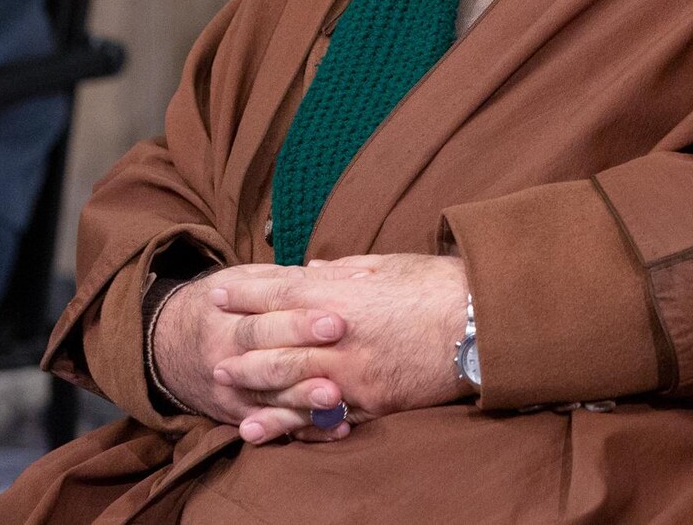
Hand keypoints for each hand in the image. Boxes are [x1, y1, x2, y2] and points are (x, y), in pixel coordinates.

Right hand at [151, 262, 353, 441]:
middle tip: (343, 360)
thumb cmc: (218, 304)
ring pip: (271, 402)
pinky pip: (275, 428)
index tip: (337, 322)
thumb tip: (332, 273)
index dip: (300, 324)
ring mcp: (233, 393)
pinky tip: (338, 429)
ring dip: (306, 404)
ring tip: (337, 398)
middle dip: (306, 364)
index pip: (264, 324)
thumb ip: (283, 280)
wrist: (163, 345)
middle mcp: (227, 361)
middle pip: (269, 365)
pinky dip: (307, 430)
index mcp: (228, 322)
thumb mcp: (239, 280)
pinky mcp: (239, 416)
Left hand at [209, 254, 470, 444]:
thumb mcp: (389, 265)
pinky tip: (267, 427)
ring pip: (290, 383)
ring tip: (226, 390)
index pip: (280, 291)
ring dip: (254, 387)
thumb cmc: (438, 285)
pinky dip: (292, 422)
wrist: (480, 324)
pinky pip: (324, 414)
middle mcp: (340, 336)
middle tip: (212, 351)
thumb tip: (310, 269)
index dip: (244, 292)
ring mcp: (353, 373)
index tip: (217, 292)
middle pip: (275, 342)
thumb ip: (344, 270)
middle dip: (240, 345)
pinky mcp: (373, 401)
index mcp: (344, 294)